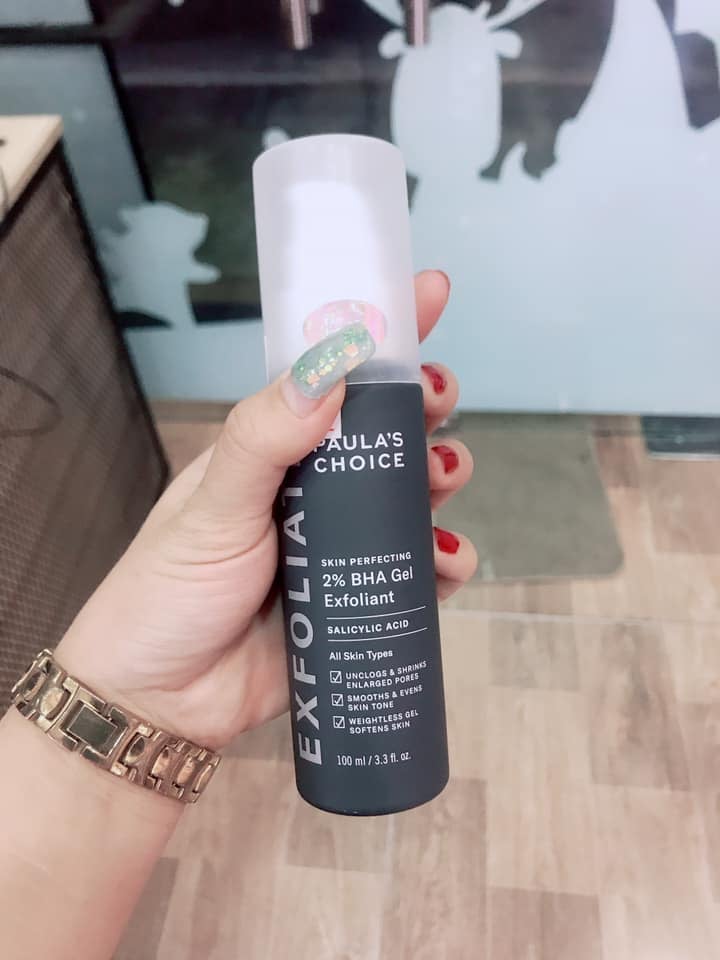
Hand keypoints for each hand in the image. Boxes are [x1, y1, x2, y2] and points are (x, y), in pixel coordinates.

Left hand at [57, 272, 476, 748]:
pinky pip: (419, 570)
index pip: (333, 376)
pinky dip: (446, 560)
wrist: (164, 701)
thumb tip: (329, 369)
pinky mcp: (361, 598)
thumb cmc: (169, 593)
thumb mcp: (212, 507)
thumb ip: (263, 437)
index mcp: (274, 449)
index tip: (427, 292)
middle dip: (424, 408)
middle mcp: (314, 488)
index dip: (382, 333)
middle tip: (437, 404)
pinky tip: (446, 560)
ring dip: (440, 477)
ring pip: (413, 494)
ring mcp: (341, 543)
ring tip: (441, 481)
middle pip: (388, 431)